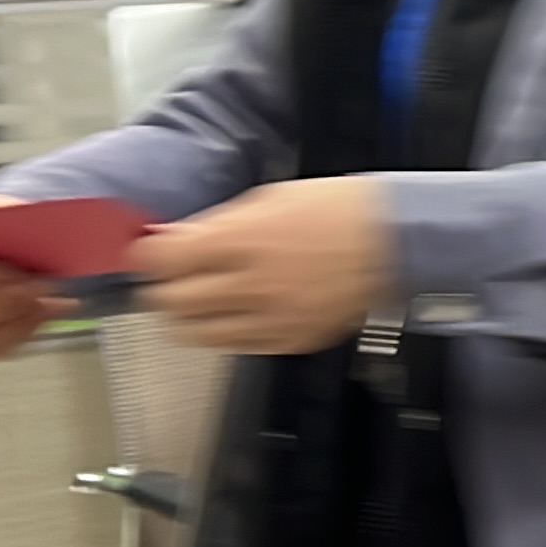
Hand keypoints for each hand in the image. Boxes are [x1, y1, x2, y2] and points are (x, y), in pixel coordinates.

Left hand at [128, 177, 394, 355]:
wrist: (399, 239)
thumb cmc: (340, 209)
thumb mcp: (270, 199)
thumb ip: (215, 225)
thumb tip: (171, 240)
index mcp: (240, 241)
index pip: (161, 261)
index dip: (145, 257)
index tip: (147, 254)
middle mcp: (250, 285)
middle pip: (171, 302)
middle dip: (162, 288)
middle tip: (170, 277)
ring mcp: (271, 319)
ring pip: (197, 334)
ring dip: (188, 317)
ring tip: (200, 300)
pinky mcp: (292, 341)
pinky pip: (238, 347)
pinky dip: (226, 332)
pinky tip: (238, 313)